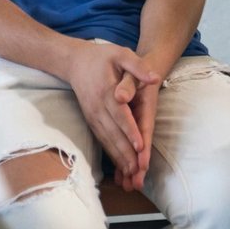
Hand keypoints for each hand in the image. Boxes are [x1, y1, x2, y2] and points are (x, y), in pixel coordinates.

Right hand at [62, 40, 158, 184]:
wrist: (74, 62)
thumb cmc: (102, 56)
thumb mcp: (121, 54)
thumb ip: (138, 66)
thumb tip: (154, 78)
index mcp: (106, 92)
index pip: (120, 115)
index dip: (130, 131)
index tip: (140, 146)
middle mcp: (97, 108)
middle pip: (114, 134)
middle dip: (126, 153)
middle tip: (139, 170)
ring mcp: (92, 115)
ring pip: (107, 140)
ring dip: (118, 158)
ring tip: (131, 174)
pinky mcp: (90, 120)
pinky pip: (101, 139)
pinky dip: (111, 153)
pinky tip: (120, 165)